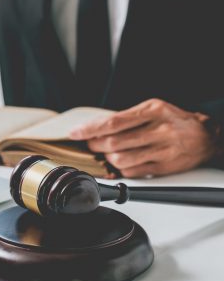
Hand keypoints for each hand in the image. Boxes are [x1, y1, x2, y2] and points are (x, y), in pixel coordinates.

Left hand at [70, 99, 214, 177]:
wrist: (205, 136)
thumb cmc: (174, 120)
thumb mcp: (153, 109)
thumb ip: (128, 118)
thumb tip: (97, 128)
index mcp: (152, 111)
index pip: (113, 122)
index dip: (90, 129)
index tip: (75, 133)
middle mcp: (158, 130)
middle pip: (114, 142)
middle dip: (95, 145)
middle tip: (90, 145)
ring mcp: (162, 150)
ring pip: (121, 159)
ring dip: (107, 158)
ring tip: (106, 154)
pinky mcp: (164, 167)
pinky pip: (133, 172)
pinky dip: (120, 170)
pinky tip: (120, 163)